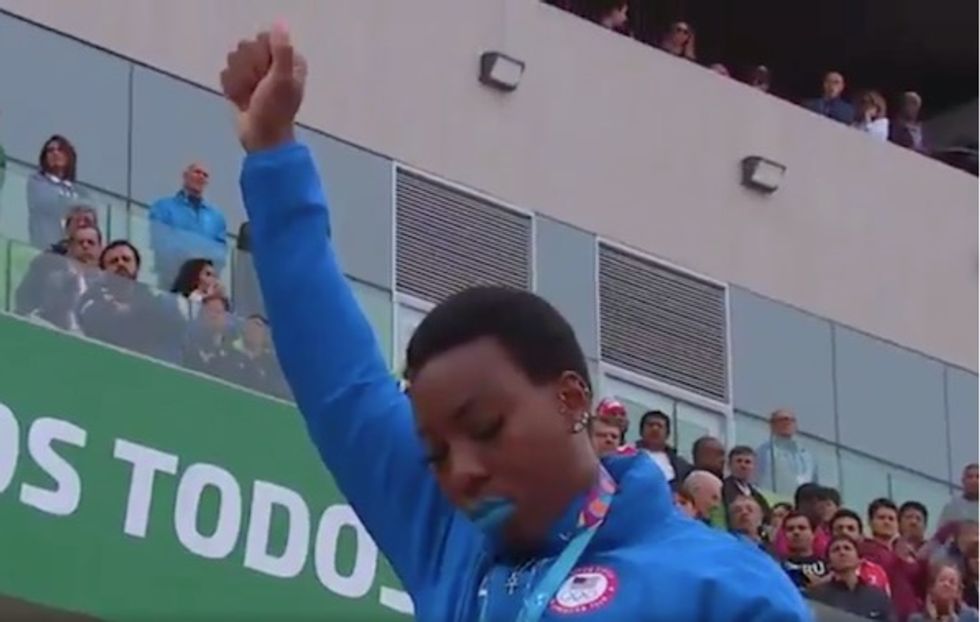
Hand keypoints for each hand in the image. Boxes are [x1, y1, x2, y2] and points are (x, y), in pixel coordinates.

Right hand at [220, 22, 306, 151]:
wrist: (261, 139)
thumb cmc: (275, 110)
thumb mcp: (282, 80)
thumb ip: (282, 51)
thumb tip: (280, 25)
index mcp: (290, 61)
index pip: (264, 39)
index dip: (260, 54)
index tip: (266, 73)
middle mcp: (274, 64)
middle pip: (247, 47)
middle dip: (247, 69)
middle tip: (257, 88)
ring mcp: (257, 75)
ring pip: (234, 60)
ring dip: (238, 80)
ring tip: (249, 97)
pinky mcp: (242, 85)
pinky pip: (226, 75)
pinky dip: (231, 89)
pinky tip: (241, 101)